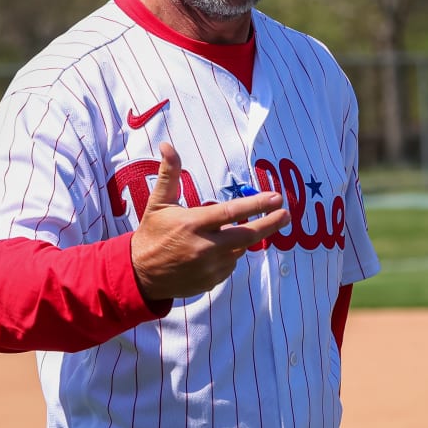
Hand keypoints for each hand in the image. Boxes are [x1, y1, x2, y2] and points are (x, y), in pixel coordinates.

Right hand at [131, 142, 289, 301]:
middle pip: (247, 236)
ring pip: (238, 250)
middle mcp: (205, 247)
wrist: (140, 274)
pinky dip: (228, 256)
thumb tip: (167, 146)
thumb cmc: (151, 234)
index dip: (257, 205)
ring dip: (241, 240)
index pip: (232, 212)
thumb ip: (169, 175)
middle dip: (270, 224)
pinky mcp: (211, 281)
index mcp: (193, 224)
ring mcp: (209, 267)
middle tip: (287, 214)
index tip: (277, 198)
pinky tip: (214, 251)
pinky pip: (229, 265)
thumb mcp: (158, 203)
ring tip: (225, 233)